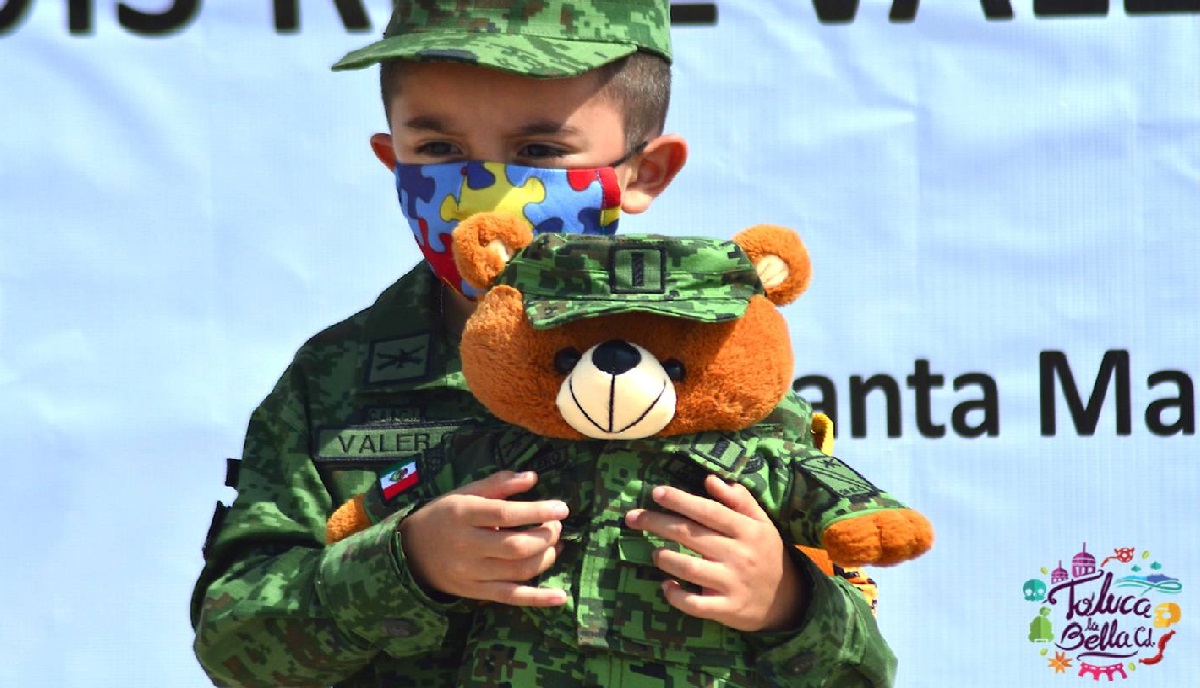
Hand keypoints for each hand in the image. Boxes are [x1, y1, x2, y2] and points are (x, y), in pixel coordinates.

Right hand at [399, 470, 568, 606]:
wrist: (410, 552)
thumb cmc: (444, 516)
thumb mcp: (464, 493)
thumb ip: (498, 484)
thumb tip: (533, 477)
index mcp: (462, 514)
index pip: (505, 514)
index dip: (537, 511)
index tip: (562, 508)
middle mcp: (466, 545)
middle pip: (516, 546)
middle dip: (546, 536)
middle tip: (556, 526)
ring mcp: (470, 573)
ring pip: (518, 571)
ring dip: (546, 558)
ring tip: (554, 545)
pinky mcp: (474, 593)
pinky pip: (511, 597)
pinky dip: (538, 598)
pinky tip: (560, 596)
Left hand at [625, 475, 805, 631]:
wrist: (786, 599)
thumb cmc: (765, 553)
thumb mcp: (761, 522)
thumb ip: (738, 499)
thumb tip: (709, 479)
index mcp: (747, 530)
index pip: (708, 511)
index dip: (681, 501)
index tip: (656, 492)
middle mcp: (739, 555)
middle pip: (691, 535)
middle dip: (657, 523)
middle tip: (632, 517)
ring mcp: (732, 583)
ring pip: (689, 568)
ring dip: (665, 558)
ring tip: (655, 553)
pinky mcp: (726, 608)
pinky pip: (694, 604)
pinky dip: (676, 595)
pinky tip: (666, 586)